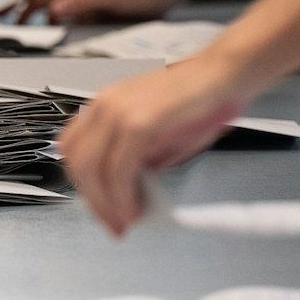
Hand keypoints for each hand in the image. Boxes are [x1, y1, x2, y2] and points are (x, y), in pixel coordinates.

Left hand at [59, 58, 251, 237]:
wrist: (225, 75)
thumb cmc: (199, 101)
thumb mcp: (157, 136)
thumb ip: (137, 160)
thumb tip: (128, 190)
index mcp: (104, 106)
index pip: (73, 151)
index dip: (84, 185)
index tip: (101, 208)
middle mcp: (104, 106)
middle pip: (77, 164)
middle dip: (93, 201)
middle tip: (113, 224)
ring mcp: (118, 112)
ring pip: (92, 170)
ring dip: (106, 204)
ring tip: (124, 221)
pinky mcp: (139, 123)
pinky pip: (118, 170)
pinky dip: (122, 197)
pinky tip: (133, 209)